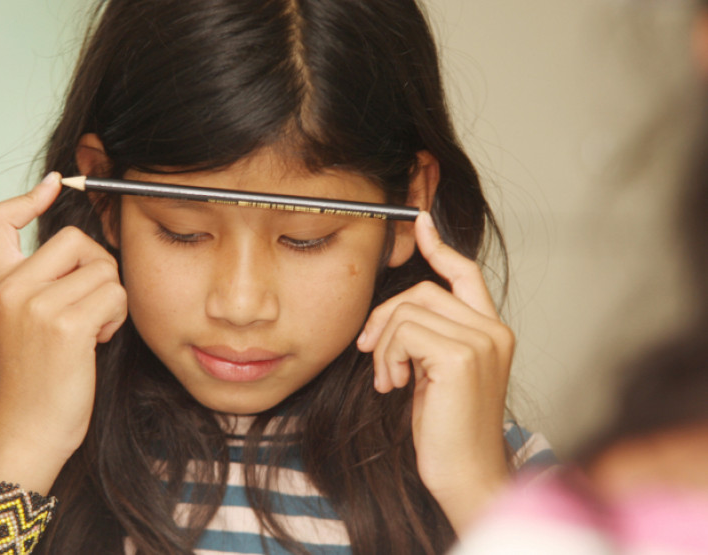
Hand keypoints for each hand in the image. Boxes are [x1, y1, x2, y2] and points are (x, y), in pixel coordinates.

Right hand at [0, 172, 126, 493]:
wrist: (28, 431)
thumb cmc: (37, 379)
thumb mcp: (22, 323)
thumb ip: (40, 282)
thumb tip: (85, 245)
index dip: (29, 197)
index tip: (55, 186)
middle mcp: (11, 288)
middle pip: (75, 238)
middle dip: (97, 267)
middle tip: (88, 306)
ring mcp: (35, 305)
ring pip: (103, 268)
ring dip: (110, 299)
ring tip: (92, 331)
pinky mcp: (64, 325)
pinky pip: (114, 294)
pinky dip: (116, 317)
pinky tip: (98, 341)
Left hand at [356, 211, 512, 531]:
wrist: (465, 475)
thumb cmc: (448, 430)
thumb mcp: (437, 374)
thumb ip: (429, 338)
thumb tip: (397, 312)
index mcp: (492, 332)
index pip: (466, 273)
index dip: (439, 246)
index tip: (419, 223)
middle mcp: (494, 331)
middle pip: (423, 290)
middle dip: (383, 318)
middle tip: (369, 351)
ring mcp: (481, 342)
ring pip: (408, 312)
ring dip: (382, 345)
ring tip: (387, 378)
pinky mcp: (461, 357)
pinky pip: (403, 332)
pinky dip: (386, 357)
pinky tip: (392, 385)